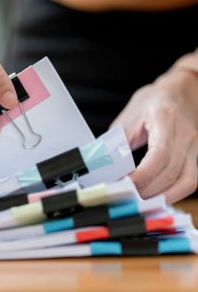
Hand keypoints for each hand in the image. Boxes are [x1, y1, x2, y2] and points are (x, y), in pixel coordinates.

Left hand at [111, 71, 197, 202]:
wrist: (182, 90)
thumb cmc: (152, 101)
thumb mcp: (129, 116)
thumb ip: (118, 141)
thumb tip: (103, 166)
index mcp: (165, 119)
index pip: (159, 155)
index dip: (142, 176)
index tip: (123, 184)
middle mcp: (186, 134)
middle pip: (172, 173)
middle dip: (147, 190)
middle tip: (126, 197)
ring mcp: (196, 146)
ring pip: (186, 182)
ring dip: (163, 196)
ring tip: (141, 202)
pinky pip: (190, 181)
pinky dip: (174, 193)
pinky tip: (157, 197)